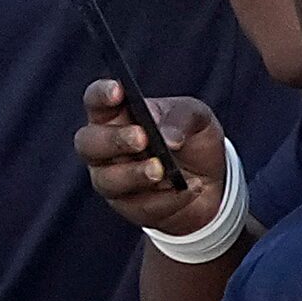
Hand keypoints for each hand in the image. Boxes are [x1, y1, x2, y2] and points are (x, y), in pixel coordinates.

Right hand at [76, 85, 230, 236]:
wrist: (213, 183)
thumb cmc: (191, 139)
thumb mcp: (196, 117)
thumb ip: (180, 118)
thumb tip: (167, 139)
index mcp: (115, 114)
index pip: (96, 101)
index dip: (102, 95)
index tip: (119, 91)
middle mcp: (104, 147)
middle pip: (88, 143)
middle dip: (113, 140)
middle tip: (142, 138)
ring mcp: (113, 180)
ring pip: (108, 180)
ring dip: (135, 174)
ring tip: (162, 170)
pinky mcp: (130, 209)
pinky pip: (141, 207)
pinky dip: (168, 198)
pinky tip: (191, 187)